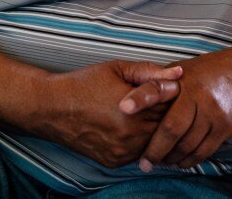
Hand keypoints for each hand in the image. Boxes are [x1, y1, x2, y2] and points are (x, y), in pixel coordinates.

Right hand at [39, 61, 182, 168]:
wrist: (53, 108)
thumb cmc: (85, 84)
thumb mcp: (118, 69)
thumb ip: (151, 72)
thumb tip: (179, 74)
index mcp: (134, 111)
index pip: (171, 105)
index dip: (171, 94)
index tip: (165, 86)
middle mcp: (130, 136)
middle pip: (166, 126)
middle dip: (165, 112)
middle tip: (156, 99)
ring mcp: (122, 152)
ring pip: (154, 142)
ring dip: (154, 129)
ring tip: (142, 112)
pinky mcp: (114, 162)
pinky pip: (139, 152)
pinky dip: (140, 141)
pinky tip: (130, 126)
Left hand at [126, 49, 231, 170]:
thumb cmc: (208, 70)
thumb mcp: (182, 69)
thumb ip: (160, 83)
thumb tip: (134, 97)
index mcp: (182, 80)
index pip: (156, 88)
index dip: (140, 98)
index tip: (124, 108)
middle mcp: (198, 96)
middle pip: (171, 128)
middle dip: (154, 149)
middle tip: (143, 161)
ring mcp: (213, 113)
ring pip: (187, 145)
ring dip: (170, 158)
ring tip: (159, 162)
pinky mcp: (224, 128)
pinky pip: (203, 152)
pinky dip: (188, 160)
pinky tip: (178, 161)